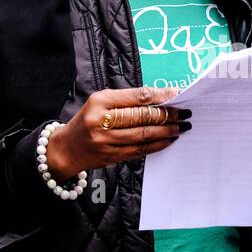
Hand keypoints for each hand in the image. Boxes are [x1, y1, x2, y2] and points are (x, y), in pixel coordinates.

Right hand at [44, 87, 190, 179]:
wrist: (68, 148)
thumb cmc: (89, 119)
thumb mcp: (101, 101)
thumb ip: (127, 99)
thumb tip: (161, 99)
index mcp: (100, 101)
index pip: (136, 97)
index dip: (160, 96)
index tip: (177, 94)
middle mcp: (101, 121)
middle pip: (142, 117)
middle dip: (167, 115)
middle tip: (184, 113)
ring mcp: (106, 141)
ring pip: (143, 135)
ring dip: (166, 131)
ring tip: (181, 127)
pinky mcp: (111, 156)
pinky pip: (140, 151)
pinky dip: (157, 145)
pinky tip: (168, 140)